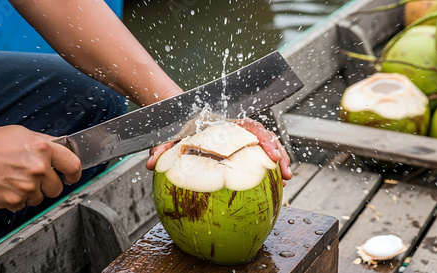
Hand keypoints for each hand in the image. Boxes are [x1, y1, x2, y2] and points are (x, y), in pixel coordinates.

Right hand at [0, 125, 80, 210]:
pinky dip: (17, 199)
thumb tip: (62, 148)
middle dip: (49, 184)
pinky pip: (24, 205)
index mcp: (44, 149)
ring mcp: (27, 186)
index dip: (74, 173)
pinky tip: (7, 186)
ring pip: (40, 198)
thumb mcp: (24, 134)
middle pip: (57, 187)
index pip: (73, 165)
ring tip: (15, 179)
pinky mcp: (14, 200)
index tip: (71, 177)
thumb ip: (47, 143)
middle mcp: (38, 168)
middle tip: (34, 177)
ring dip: (32, 192)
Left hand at [146, 118, 291, 183]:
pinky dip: (268, 167)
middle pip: (264, 136)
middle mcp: (237, 129)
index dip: (263, 140)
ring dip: (279, 161)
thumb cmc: (180, 128)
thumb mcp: (171, 137)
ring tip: (287, 179)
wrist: (183, 118)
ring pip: (266, 146)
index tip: (271, 155)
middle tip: (285, 172)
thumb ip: (162, 148)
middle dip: (278, 152)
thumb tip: (149, 165)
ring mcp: (242, 138)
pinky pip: (259, 156)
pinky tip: (275, 182)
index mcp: (225, 124)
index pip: (249, 127)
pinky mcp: (242, 148)